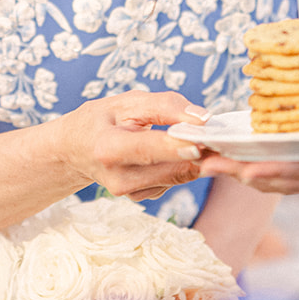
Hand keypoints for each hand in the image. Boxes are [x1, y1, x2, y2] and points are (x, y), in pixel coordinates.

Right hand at [60, 91, 209, 199]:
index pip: (149, 149)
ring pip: (179, 176)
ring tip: (201, 137)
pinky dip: (182, 165)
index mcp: (108, 149)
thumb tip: (202, 118)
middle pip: (172, 169)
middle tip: (223, 137)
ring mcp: (130, 193)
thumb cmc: (101, 120)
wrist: (75, 149)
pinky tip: (174, 151)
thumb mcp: (127, 102)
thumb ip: (165, 106)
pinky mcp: (142, 198)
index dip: (179, 146)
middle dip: (201, 154)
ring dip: (195, 158)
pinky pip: (174, 181)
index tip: (205, 139)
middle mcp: (119, 178)